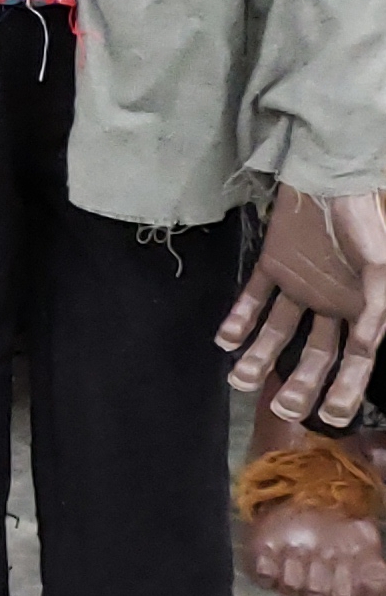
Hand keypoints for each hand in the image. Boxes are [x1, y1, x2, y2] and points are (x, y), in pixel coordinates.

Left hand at [217, 185, 385, 429]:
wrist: (328, 177)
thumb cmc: (362, 221)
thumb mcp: (379, 266)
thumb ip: (377, 308)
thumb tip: (368, 347)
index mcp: (362, 308)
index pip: (355, 360)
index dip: (346, 390)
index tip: (331, 418)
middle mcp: (332, 304)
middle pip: (315, 355)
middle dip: (300, 385)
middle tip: (283, 407)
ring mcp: (301, 286)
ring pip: (279, 333)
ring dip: (260, 358)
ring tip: (239, 379)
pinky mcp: (274, 266)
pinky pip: (253, 299)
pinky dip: (238, 320)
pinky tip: (225, 341)